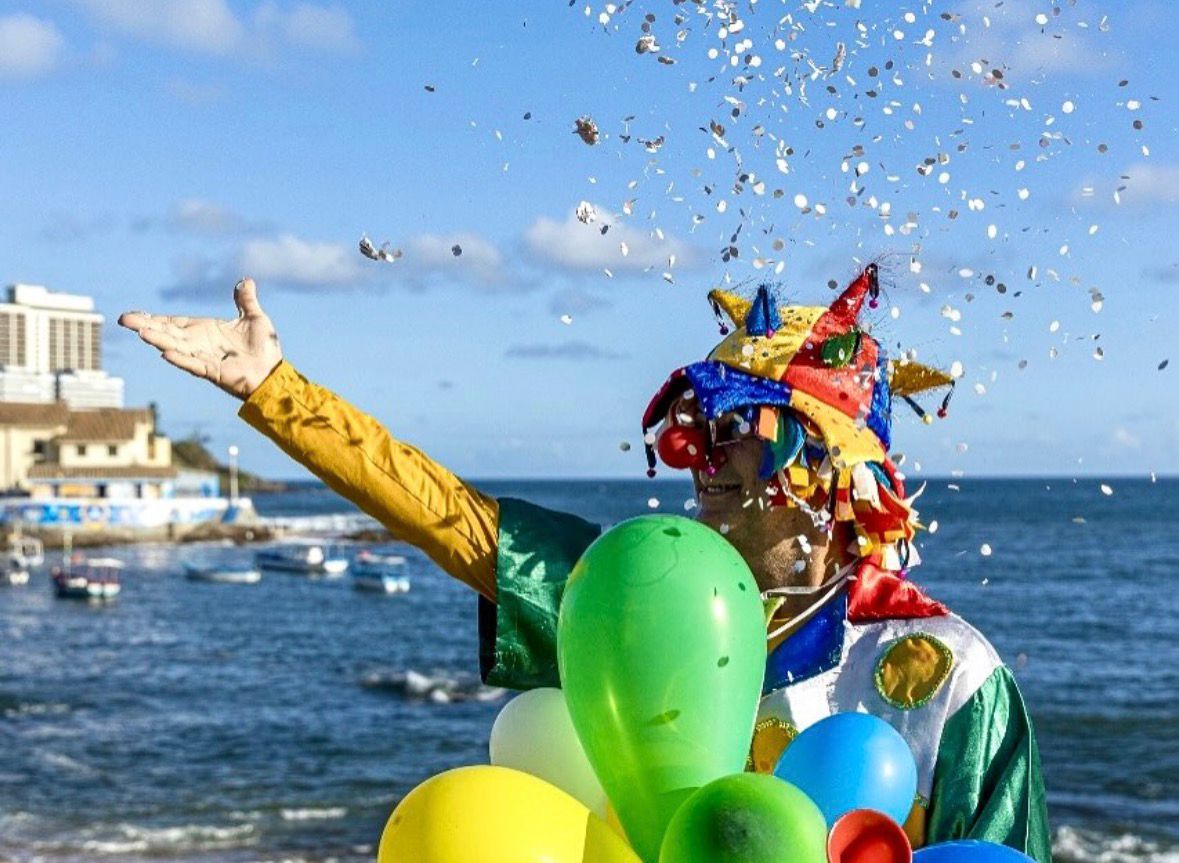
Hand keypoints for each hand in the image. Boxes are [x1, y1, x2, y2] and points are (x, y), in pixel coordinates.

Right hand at [118, 278, 282, 400]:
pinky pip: (194, 364)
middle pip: (168, 333)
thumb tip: (246, 281)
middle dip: (147, 326)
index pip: (174, 323)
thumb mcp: (254, 318)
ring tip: (141, 332)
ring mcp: (205, 358)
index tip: (134, 314)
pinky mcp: (214, 372)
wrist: (275, 373)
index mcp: (206, 331)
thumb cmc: (265, 349)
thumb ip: (246, 301)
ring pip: (177, 348)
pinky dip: (180, 359)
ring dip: (159, 340)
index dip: (155, 319)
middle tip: (124, 320)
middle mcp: (200, 344)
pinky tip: (165, 353)